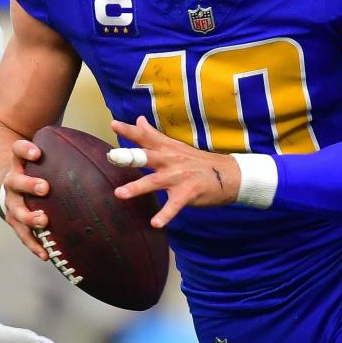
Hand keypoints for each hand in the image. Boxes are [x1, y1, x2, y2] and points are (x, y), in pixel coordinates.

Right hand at [0, 139, 52, 259]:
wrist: (9, 190)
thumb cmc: (35, 172)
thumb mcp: (41, 160)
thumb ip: (62, 154)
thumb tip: (101, 151)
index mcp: (19, 164)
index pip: (17, 151)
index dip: (24, 150)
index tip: (37, 153)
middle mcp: (12, 183)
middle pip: (15, 182)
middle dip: (29, 185)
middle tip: (45, 187)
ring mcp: (12, 204)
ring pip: (17, 211)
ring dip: (30, 217)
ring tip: (44, 221)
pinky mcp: (15, 222)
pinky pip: (23, 235)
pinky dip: (34, 245)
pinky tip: (46, 254)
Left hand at [107, 115, 239, 227]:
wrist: (229, 175)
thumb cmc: (198, 161)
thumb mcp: (175, 146)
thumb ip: (154, 135)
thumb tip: (139, 119)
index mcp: (167, 148)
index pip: (145, 137)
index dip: (130, 130)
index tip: (113, 124)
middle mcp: (170, 160)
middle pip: (146, 156)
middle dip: (129, 156)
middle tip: (112, 157)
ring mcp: (178, 177)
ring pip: (153, 182)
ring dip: (136, 187)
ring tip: (119, 194)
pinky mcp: (187, 193)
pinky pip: (174, 205)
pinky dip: (165, 215)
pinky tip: (155, 223)